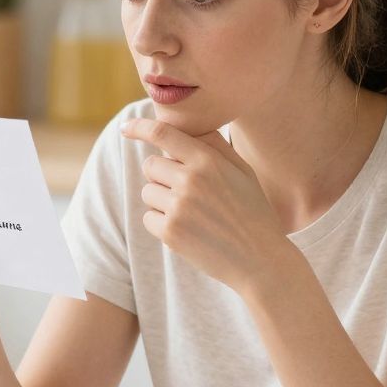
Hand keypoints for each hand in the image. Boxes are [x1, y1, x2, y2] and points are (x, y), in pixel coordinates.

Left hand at [119, 118, 290, 293]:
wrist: (260, 259)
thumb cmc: (252, 211)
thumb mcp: (242, 171)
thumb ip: (215, 147)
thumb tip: (188, 127)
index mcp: (208, 161)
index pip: (162, 134)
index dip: (139, 127)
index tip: (126, 128)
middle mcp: (191, 180)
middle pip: (150, 165)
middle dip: (160, 175)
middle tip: (184, 190)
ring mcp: (179, 207)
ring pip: (147, 192)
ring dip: (161, 201)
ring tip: (191, 213)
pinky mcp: (170, 232)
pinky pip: (148, 218)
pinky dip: (161, 224)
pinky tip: (187, 230)